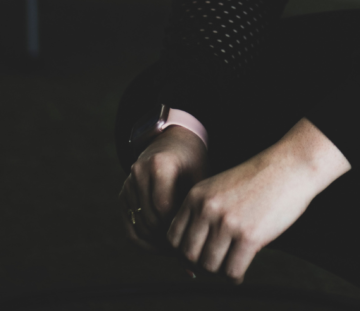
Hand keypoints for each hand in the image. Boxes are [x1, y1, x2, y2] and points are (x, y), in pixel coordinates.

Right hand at [119, 125, 207, 252]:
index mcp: (159, 165)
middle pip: (150, 220)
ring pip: (138, 227)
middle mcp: (138, 173)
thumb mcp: (200, 177)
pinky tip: (160, 246)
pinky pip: (130, 226)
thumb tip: (196, 255)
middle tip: (185, 252)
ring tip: (175, 250)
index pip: (164, 209)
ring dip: (155, 243)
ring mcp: (128, 183)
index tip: (193, 241)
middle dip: (167, 240)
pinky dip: (143, 240)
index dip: (177, 229)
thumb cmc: (193, 159)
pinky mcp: (123, 193)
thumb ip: (197, 210)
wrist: (174, 138)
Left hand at [166, 117, 350, 283]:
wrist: (290, 166)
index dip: (184, 251)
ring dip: (221, 269)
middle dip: (202, 263)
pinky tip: (242, 267)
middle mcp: (207, 209)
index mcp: (197, 195)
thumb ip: (202, 214)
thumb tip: (188, 262)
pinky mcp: (248, 236)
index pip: (173, 238)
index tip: (199, 253)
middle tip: (217, 261)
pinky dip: (236, 276)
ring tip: (232, 262)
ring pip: (210, 266)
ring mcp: (227, 223)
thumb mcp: (220, 187)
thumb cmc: (258, 178)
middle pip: (189, 256)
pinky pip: (232, 271)